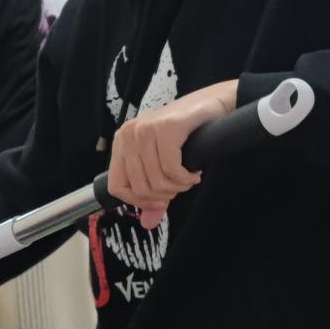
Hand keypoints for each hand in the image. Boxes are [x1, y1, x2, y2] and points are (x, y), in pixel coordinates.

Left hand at [107, 80, 238, 227]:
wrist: (212, 104)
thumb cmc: (186, 135)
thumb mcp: (164, 165)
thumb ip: (154, 195)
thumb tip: (147, 224)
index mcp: (122, 142)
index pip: (117, 186)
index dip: (138, 202)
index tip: (159, 201)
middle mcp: (129, 134)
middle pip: (140, 188)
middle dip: (165, 195)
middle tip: (180, 186)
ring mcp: (147, 129)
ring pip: (157, 181)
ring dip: (178, 187)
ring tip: (187, 177)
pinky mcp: (167, 127)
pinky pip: (172, 169)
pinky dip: (186, 178)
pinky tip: (194, 173)